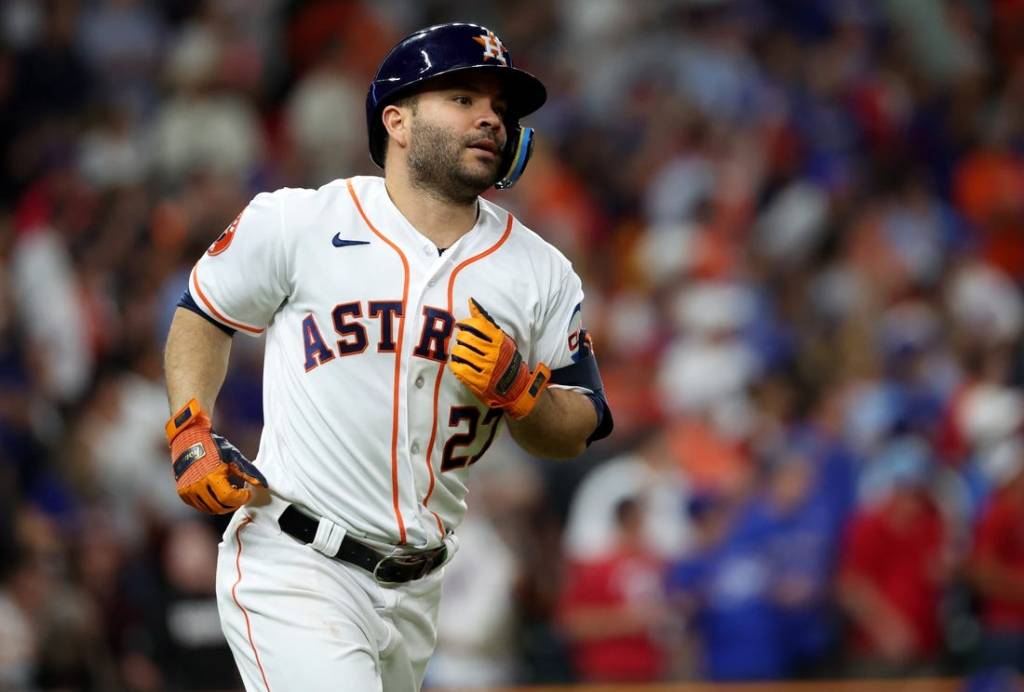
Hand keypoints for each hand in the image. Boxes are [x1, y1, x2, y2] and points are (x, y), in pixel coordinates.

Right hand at [165, 398, 266, 513]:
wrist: (189, 439)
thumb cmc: (214, 446)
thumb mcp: (233, 456)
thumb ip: (247, 471)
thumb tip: (262, 484)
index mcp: (212, 477)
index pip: (229, 498)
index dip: (241, 498)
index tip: (246, 493)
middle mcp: (198, 486)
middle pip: (220, 507)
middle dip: (233, 504)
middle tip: (239, 496)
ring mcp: (188, 491)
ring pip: (210, 509)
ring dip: (222, 505)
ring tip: (228, 493)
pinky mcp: (183, 493)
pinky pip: (200, 506)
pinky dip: (210, 503)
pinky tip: (216, 493)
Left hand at [448, 298, 549, 419]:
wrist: (516, 387)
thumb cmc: (506, 359)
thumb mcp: (501, 339)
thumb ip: (485, 322)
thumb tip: (471, 301)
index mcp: (499, 341)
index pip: (477, 325)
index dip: (466, 323)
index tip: (462, 326)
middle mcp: (492, 353)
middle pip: (466, 338)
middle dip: (460, 338)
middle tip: (462, 341)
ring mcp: (485, 368)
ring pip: (460, 352)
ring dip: (456, 351)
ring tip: (459, 352)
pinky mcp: (478, 382)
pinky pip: (458, 369)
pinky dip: (454, 364)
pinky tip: (458, 363)